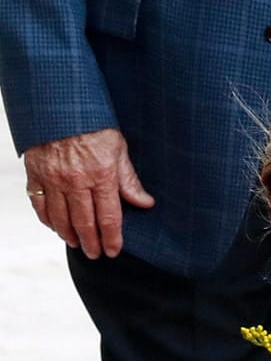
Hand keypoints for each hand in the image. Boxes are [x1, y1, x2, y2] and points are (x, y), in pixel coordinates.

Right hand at [23, 128, 154, 258]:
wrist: (59, 106)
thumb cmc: (93, 125)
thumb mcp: (119, 149)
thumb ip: (129, 179)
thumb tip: (146, 203)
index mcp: (101, 175)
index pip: (109, 216)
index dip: (112, 237)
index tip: (114, 251)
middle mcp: (75, 181)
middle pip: (84, 222)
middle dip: (92, 242)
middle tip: (96, 254)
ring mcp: (52, 178)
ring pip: (60, 217)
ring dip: (69, 235)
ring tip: (77, 244)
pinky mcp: (35, 173)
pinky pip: (39, 203)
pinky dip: (47, 219)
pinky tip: (56, 227)